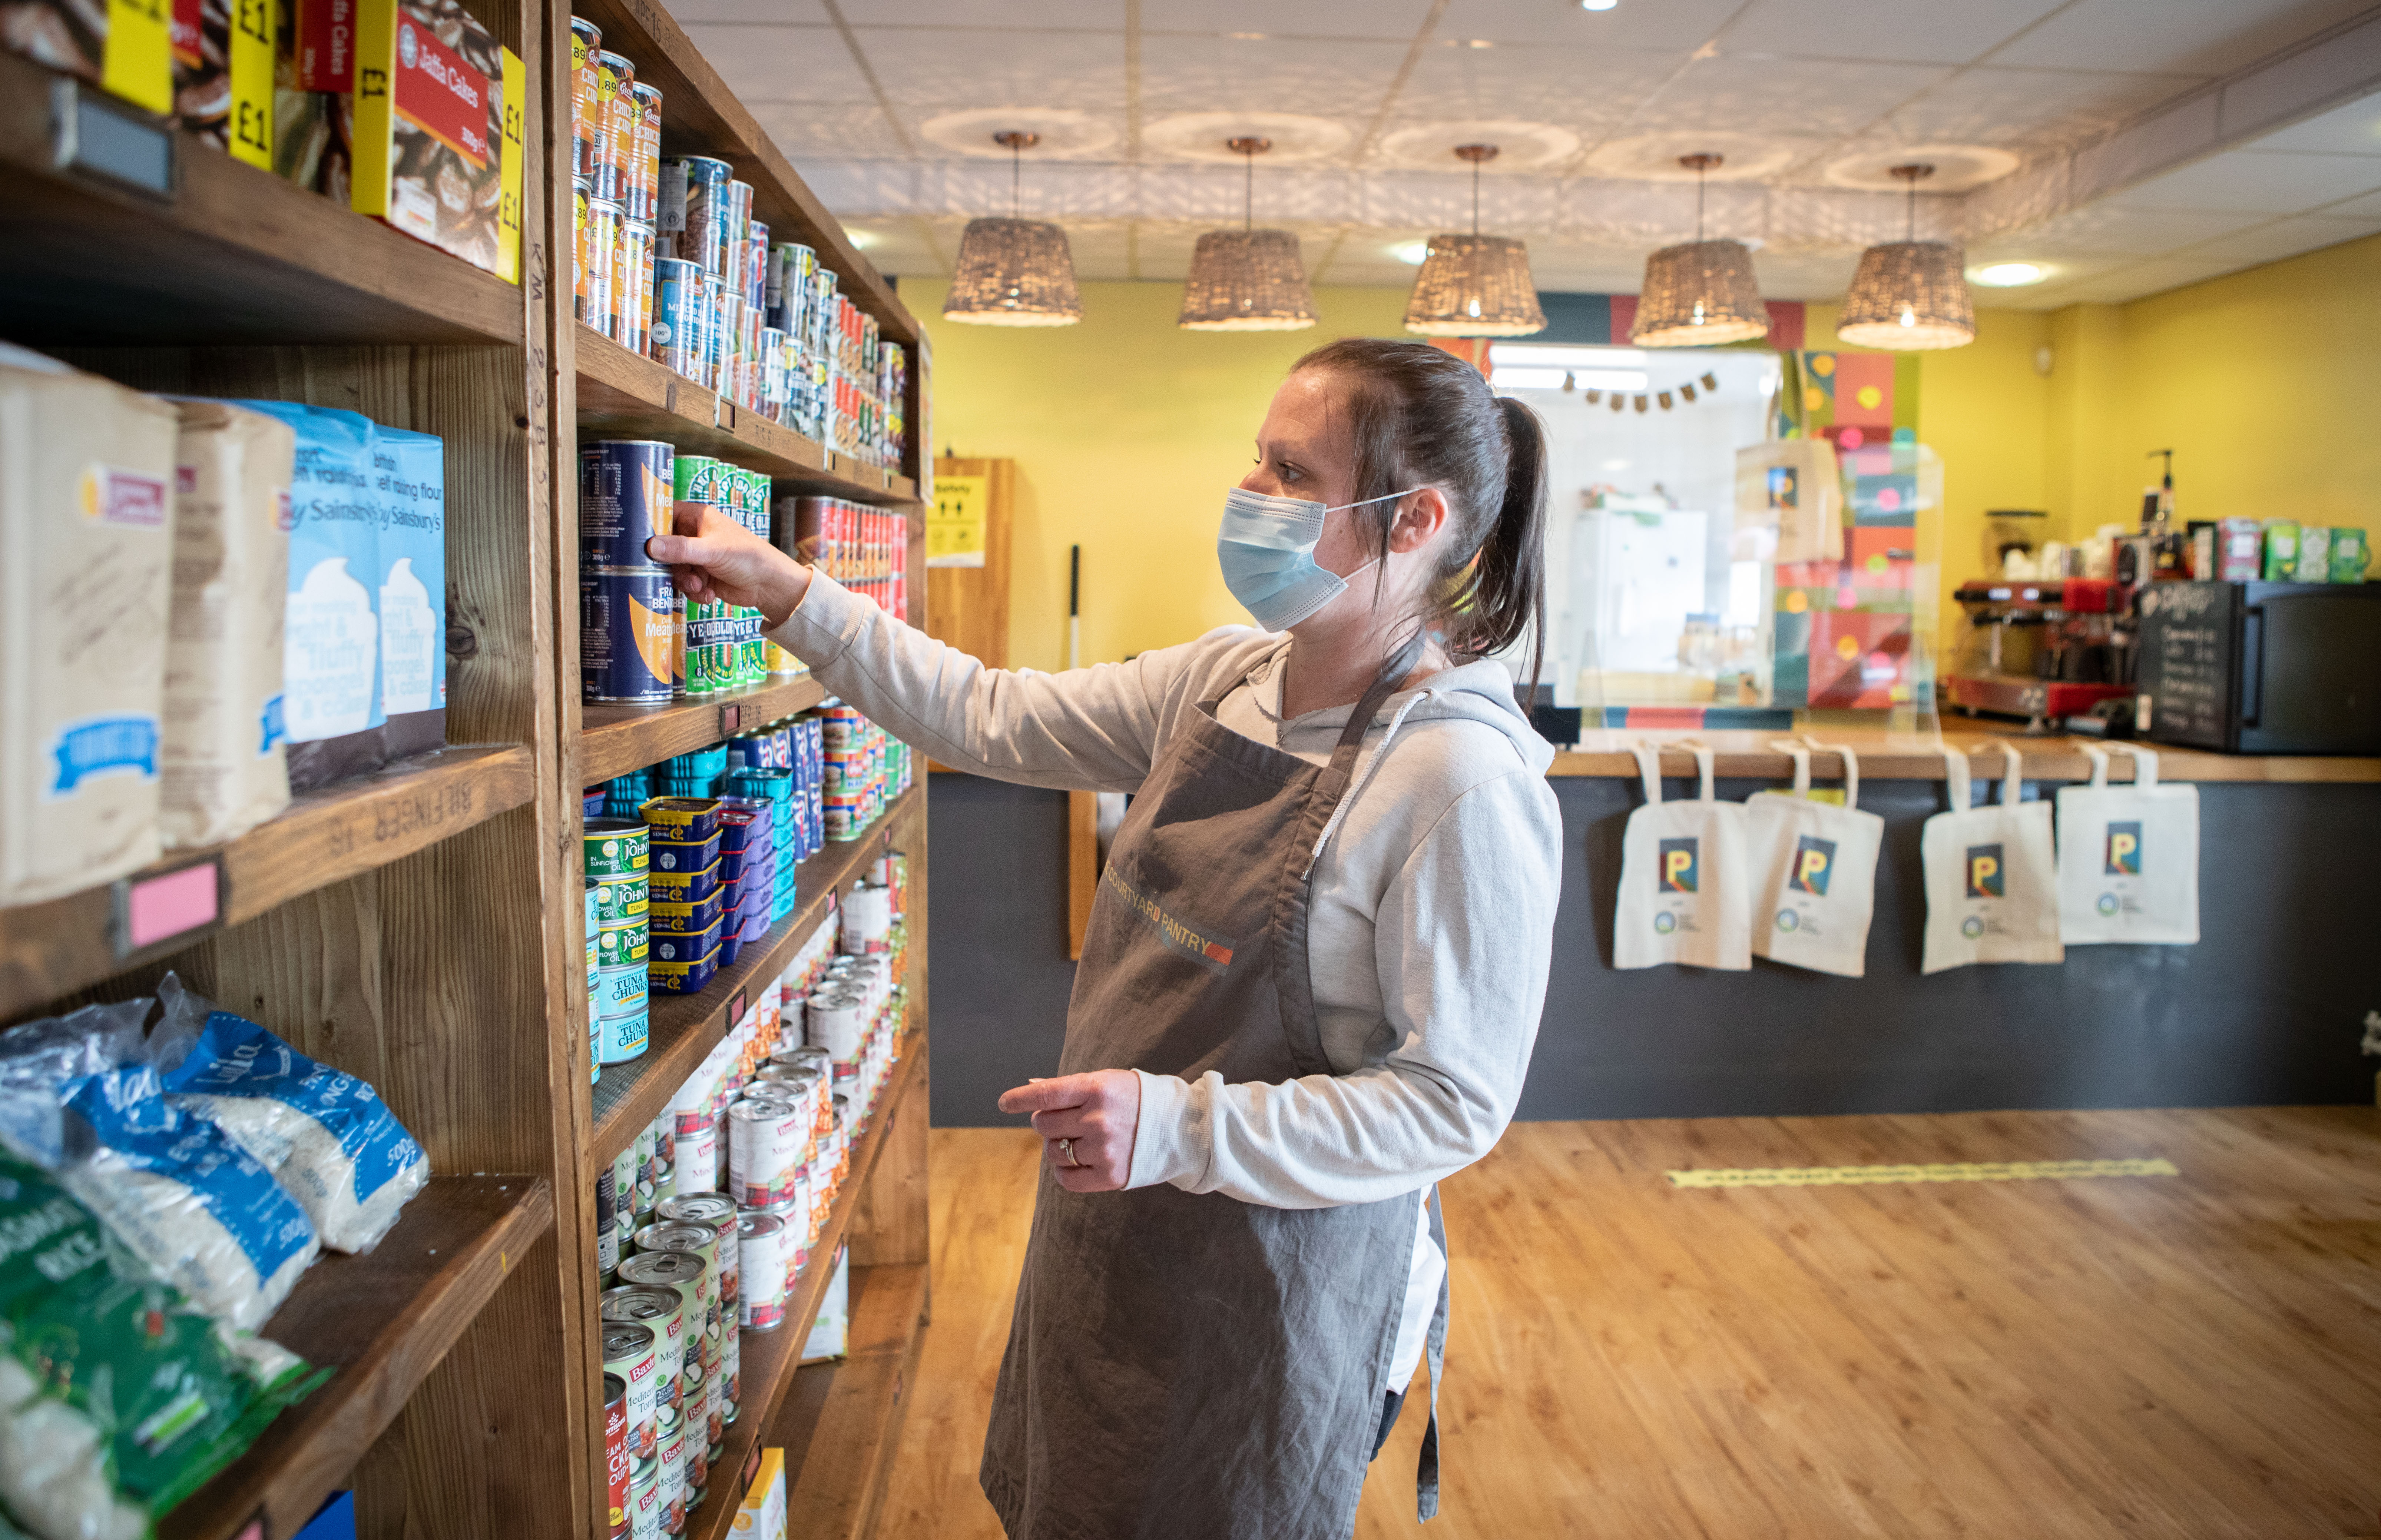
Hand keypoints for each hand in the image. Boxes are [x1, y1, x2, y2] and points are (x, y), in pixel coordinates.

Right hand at [644, 502, 811, 624]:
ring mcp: (697, 557)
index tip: (638, 541)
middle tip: (681, 574)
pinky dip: (694, 591)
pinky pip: (684, 584)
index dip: (650, 526)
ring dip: (685, 581)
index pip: (664, 514)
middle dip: (672, 565)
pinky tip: (709, 594)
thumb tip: (650, 545)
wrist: (769, 585)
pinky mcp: (701, 576)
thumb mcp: (712, 551)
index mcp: (697, 517)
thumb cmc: (747, 557)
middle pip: (664, 547)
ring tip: (700, 586)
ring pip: (673, 569)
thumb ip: (681, 549)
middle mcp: (694, 535)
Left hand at [997, 1071, 1139, 1192]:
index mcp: (1097, 1089)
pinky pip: (1066, 1178)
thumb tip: (1030, 1090)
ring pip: (1052, 1152)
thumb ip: (1069, 1088)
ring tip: (1077, 1140)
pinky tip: (1077, 1161)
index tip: (1004, 1103)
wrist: (1178, 1127)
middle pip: (1043, 1125)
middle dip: (1045, 1123)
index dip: (1020, 1099)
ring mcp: (1103, 1149)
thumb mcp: (1105, 1082)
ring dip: (1056, 1146)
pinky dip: (1064, 1170)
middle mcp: (1098, 1119)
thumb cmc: (1134, 1100)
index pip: (1046, 1094)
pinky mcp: (1109, 1176)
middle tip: (1061, 1121)